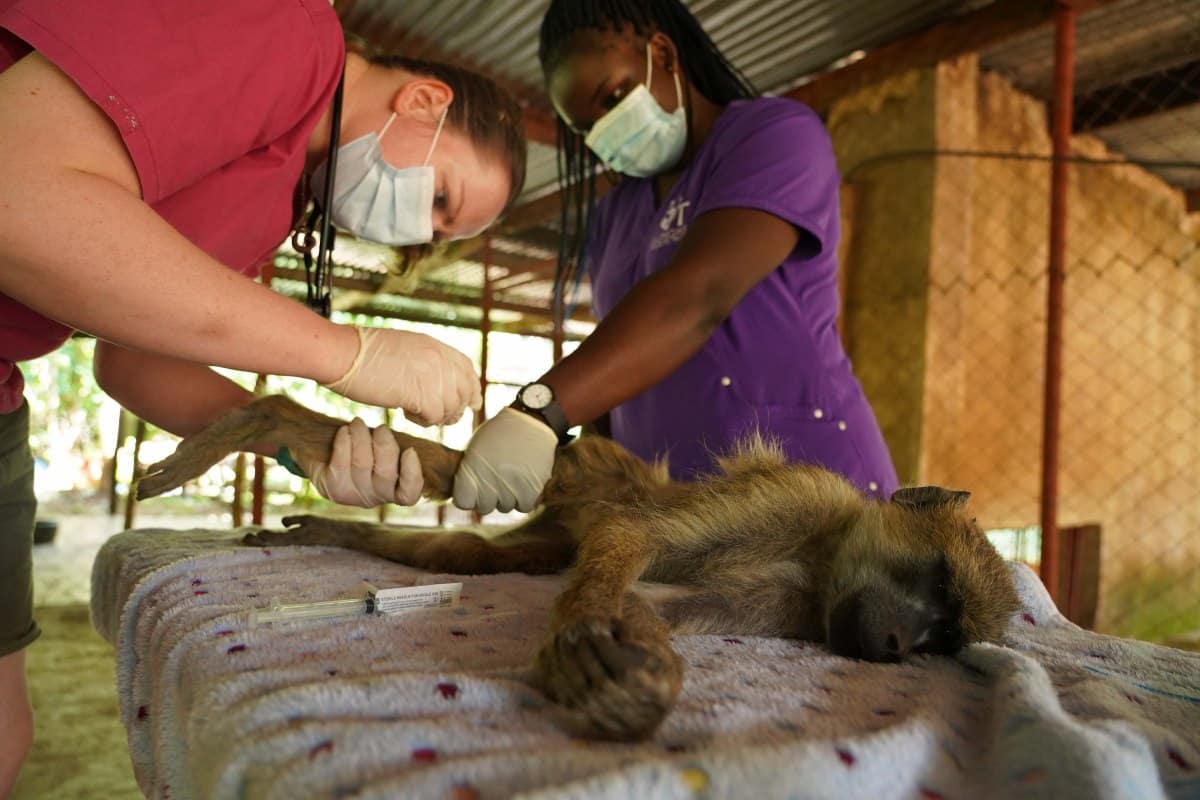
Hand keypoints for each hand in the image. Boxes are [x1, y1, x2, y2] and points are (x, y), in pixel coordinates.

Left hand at [300, 418, 423, 506]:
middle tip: (381, 428)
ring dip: (361, 437)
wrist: (325, 458)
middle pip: (386, 474)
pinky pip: (340, 464)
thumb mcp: (383, 451)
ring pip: (362, 464)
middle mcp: (375, 498)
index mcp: (395, 491)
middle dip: (384, 444)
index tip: (410, 450)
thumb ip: (395, 447)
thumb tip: (410, 432)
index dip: (412, 474)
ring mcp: (354, 496)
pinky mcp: (333, 489)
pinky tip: (344, 430)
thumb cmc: (364, 451)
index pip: (408, 494)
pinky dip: (343, 442)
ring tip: (358, 422)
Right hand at [323, 326, 481, 424]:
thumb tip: (436, 382)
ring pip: (451, 407)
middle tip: (438, 417)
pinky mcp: (420, 393)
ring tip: (415, 413)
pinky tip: (405, 413)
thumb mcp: (402, 348)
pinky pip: (434, 416)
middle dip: (455, 408)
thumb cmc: (361, 353)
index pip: (467, 368)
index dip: (470, 388)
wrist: (341, 353)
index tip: (468, 402)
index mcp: (434, 345)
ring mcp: (431, 375)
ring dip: (436, 416)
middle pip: (464, 390)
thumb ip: (423, 361)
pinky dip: (422, 421)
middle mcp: (438, 358)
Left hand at [453, 408, 557, 513]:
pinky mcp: (533, 486)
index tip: (473, 489)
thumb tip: (465, 498)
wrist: (530, 421)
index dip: (467, 497)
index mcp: (472, 467)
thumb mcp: (475, 447)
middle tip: (495, 482)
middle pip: (484, 508)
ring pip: (505, 507)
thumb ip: (468, 472)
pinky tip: (523, 483)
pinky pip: (524, 506)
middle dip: (488, 498)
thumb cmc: (499, 434)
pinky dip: (524, 499)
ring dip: (508, 496)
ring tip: (511, 477)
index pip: (463, 502)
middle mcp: (490, 478)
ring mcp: (512, 484)